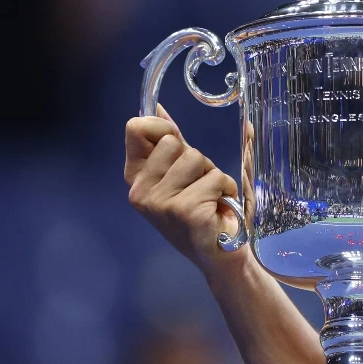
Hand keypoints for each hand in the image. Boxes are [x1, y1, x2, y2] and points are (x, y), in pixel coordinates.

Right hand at [124, 104, 244, 277]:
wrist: (223, 254)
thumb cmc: (205, 211)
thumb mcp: (185, 173)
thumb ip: (172, 143)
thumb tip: (158, 109)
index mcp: (136, 178)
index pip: (136, 128)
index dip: (163, 127)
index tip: (178, 141)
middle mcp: (140, 191)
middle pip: (175, 142)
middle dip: (198, 160)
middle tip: (201, 186)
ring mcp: (160, 203)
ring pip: (197, 158)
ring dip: (214, 176)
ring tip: (211, 199)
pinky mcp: (184, 211)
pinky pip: (216, 178)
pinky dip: (226, 190)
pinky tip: (219, 211)